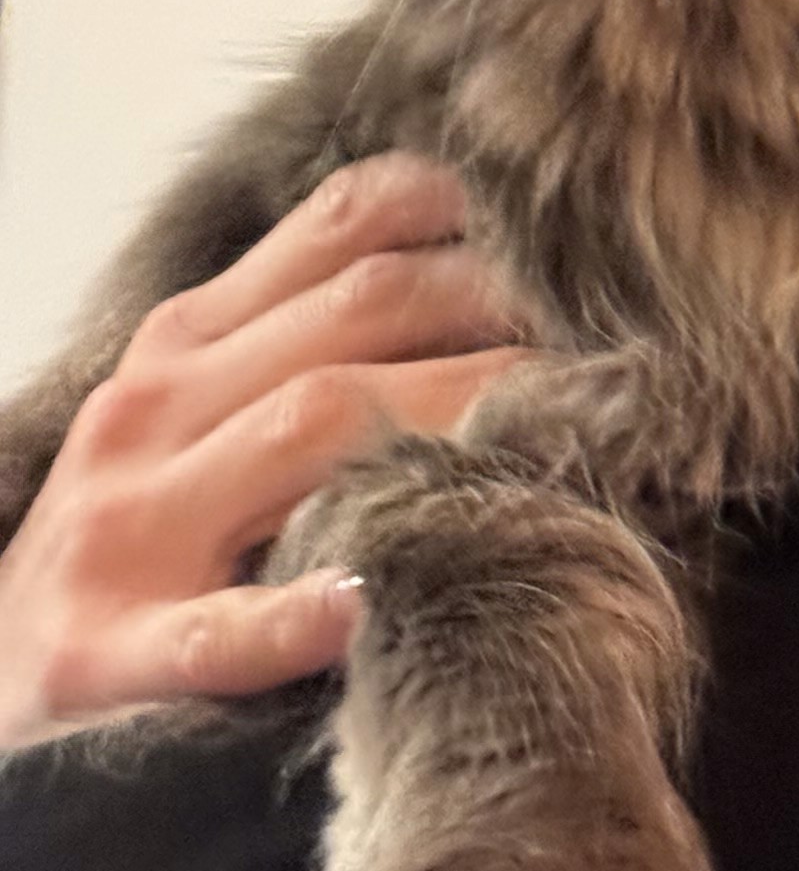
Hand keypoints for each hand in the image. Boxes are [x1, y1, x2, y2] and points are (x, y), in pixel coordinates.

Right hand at [0, 155, 528, 750]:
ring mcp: (121, 532)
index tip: (581, 231)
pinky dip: (291, 616)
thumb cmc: (132, 554)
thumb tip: (502, 292)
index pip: (341, 230)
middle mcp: (154, 413)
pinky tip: (369, 605)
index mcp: (186, 345)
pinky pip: (209, 632)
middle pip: (358, 318)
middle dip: (500, 312)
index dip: (469, 216)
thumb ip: (316, 349)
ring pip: (312, 431)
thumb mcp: (199, 421)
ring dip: (452, 419)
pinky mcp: (98, 653)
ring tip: (565, 426)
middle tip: (627, 335)